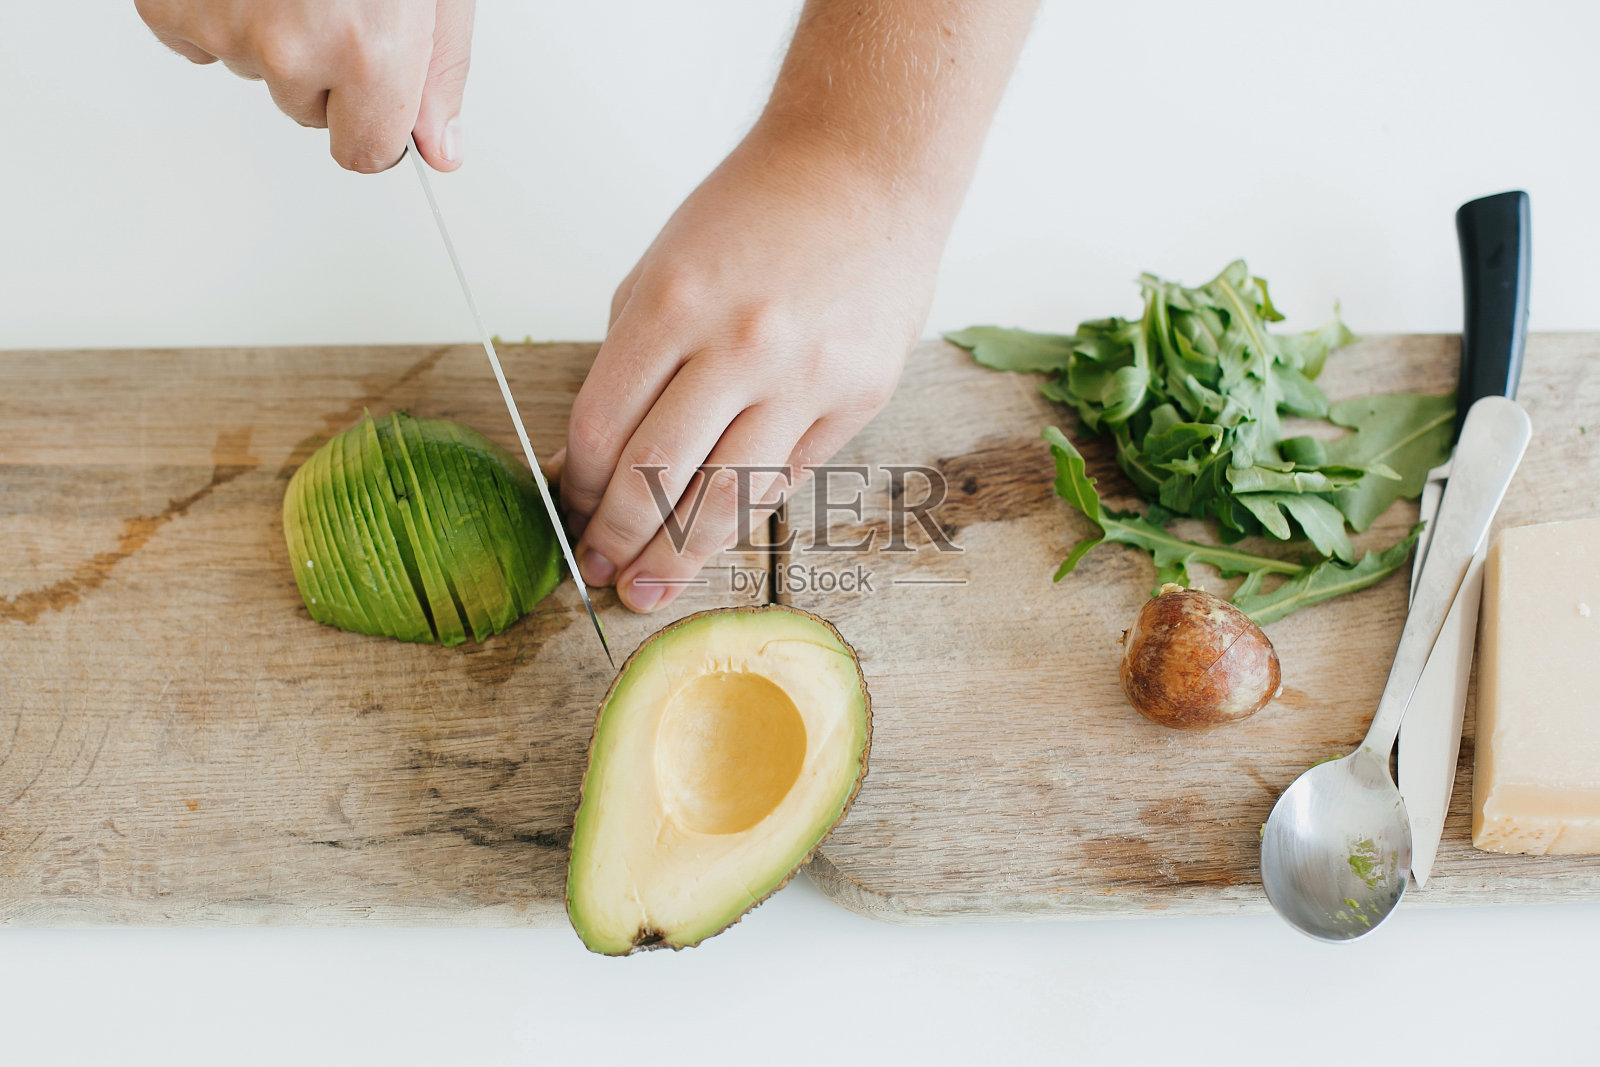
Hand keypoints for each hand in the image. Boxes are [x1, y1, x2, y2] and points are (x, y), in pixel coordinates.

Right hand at [134, 0, 474, 171]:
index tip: (380, 95)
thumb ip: (437, 71)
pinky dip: (215, 7)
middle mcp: (289, 46)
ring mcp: (222, 21)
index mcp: (367, 49)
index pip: (365, 154)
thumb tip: (438, 146)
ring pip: (253, 68)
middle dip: (327, 65)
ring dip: (271, 28)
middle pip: (307, 108)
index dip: (377, 121)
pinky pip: (192, 37)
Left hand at [559, 121, 945, 612]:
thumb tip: (591, 460)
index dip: (577, 485)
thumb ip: (627, 363)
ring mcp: (805, 377)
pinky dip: (744, 512)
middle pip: (657, 477)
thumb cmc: (754, 214)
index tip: (571, 510)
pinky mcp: (857, 398)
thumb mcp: (662, 267)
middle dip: (617, 537)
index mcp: (672, 304)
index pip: (602, 429)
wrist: (864, 169)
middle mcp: (739, 345)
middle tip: (600, 571)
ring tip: (648, 588)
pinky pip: (787, 478)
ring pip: (727, 499)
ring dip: (678, 556)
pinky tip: (714, 535)